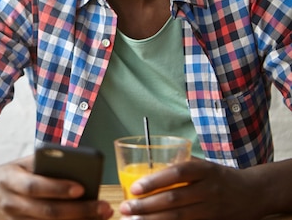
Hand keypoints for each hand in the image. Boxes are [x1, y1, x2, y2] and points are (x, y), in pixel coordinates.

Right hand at [0, 155, 113, 219]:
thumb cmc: (6, 177)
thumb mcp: (18, 164)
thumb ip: (41, 163)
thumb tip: (73, 165)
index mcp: (9, 180)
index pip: (35, 186)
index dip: (57, 188)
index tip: (81, 187)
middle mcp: (11, 203)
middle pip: (47, 212)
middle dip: (79, 211)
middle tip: (103, 207)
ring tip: (100, 217)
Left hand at [118, 158, 264, 219]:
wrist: (254, 192)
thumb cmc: (219, 176)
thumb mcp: (202, 165)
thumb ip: (179, 168)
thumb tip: (146, 172)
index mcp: (204, 170)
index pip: (177, 173)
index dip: (154, 181)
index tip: (134, 188)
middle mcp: (209, 189)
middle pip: (174, 198)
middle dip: (147, 206)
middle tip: (126, 208)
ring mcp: (212, 209)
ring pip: (180, 217)